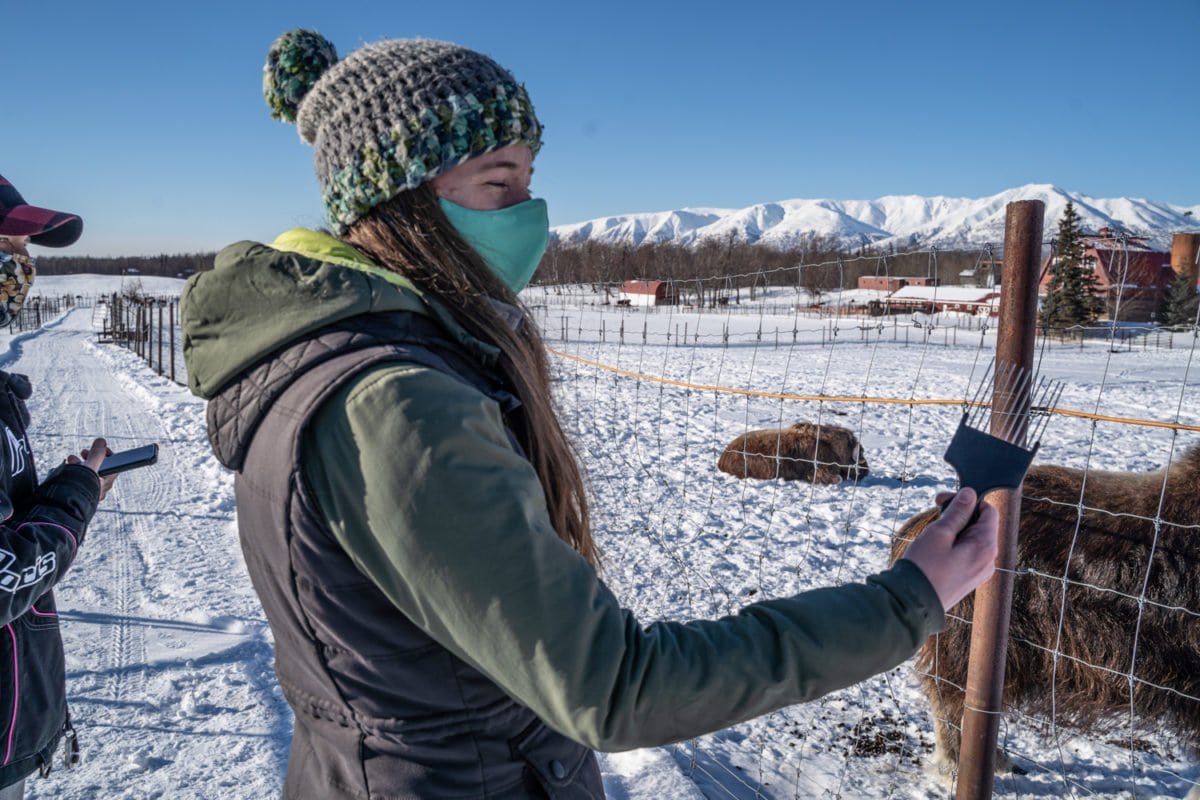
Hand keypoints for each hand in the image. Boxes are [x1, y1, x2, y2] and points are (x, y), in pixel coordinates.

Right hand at [66, 438, 116, 500]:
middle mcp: (101, 488)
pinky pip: (79, 481)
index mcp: (108, 480)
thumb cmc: (80, 488)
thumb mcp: (90, 466)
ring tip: (71, 461)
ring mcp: (90, 492)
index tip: (98, 448)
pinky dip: (74, 474)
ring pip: (88, 474)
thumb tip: (102, 442)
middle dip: (90, 457)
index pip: (114, 463)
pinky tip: (66, 471)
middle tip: (83, 453)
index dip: (106, 453)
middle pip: (99, 467)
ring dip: (80, 464)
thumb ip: (97, 453)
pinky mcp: (79, 496)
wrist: (64, 506)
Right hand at [901, 488, 998, 610]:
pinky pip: (967, 553)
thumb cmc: (924, 567)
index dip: (966, 500)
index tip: (942, 500)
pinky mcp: (969, 579)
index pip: (988, 511)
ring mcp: (980, 572)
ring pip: (972, 539)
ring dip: (954, 530)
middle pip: (981, 525)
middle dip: (958, 515)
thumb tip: (970, 494)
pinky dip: (954, 545)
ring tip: (931, 534)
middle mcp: (988, 560)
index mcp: (986, 547)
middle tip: (934, 512)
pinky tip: (935, 548)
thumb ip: (957, 512)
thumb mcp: (939, 533)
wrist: (913, 604)